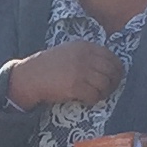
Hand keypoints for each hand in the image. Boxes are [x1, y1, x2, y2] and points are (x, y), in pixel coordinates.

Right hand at [7, 41, 124, 111]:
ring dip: (104, 92)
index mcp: (85, 46)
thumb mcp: (69, 51)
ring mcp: (81, 71)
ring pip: (105, 84)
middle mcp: (85, 57)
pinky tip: (87, 100)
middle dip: (114, 82)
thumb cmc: (48, 66)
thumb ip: (86, 54)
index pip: (111, 57)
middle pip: (112, 71)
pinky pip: (94, 95)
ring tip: (97, 95)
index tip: (114, 77)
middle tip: (109, 89)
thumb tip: (105, 67)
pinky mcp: (75, 86)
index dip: (116, 69)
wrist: (29, 76)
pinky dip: (94, 100)